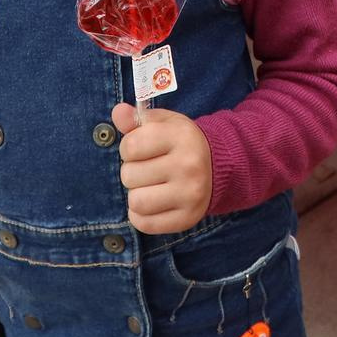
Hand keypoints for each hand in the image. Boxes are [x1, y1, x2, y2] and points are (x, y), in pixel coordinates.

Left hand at [112, 102, 212, 234]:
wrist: (219, 166)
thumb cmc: (182, 143)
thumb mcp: (164, 124)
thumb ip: (137, 119)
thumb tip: (118, 112)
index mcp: (182, 136)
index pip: (130, 146)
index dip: (128, 148)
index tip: (141, 149)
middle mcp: (189, 165)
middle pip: (129, 175)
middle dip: (132, 171)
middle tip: (149, 169)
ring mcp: (190, 194)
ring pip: (136, 201)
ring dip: (137, 194)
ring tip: (150, 186)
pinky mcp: (188, 218)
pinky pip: (144, 224)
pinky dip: (141, 215)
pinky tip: (153, 203)